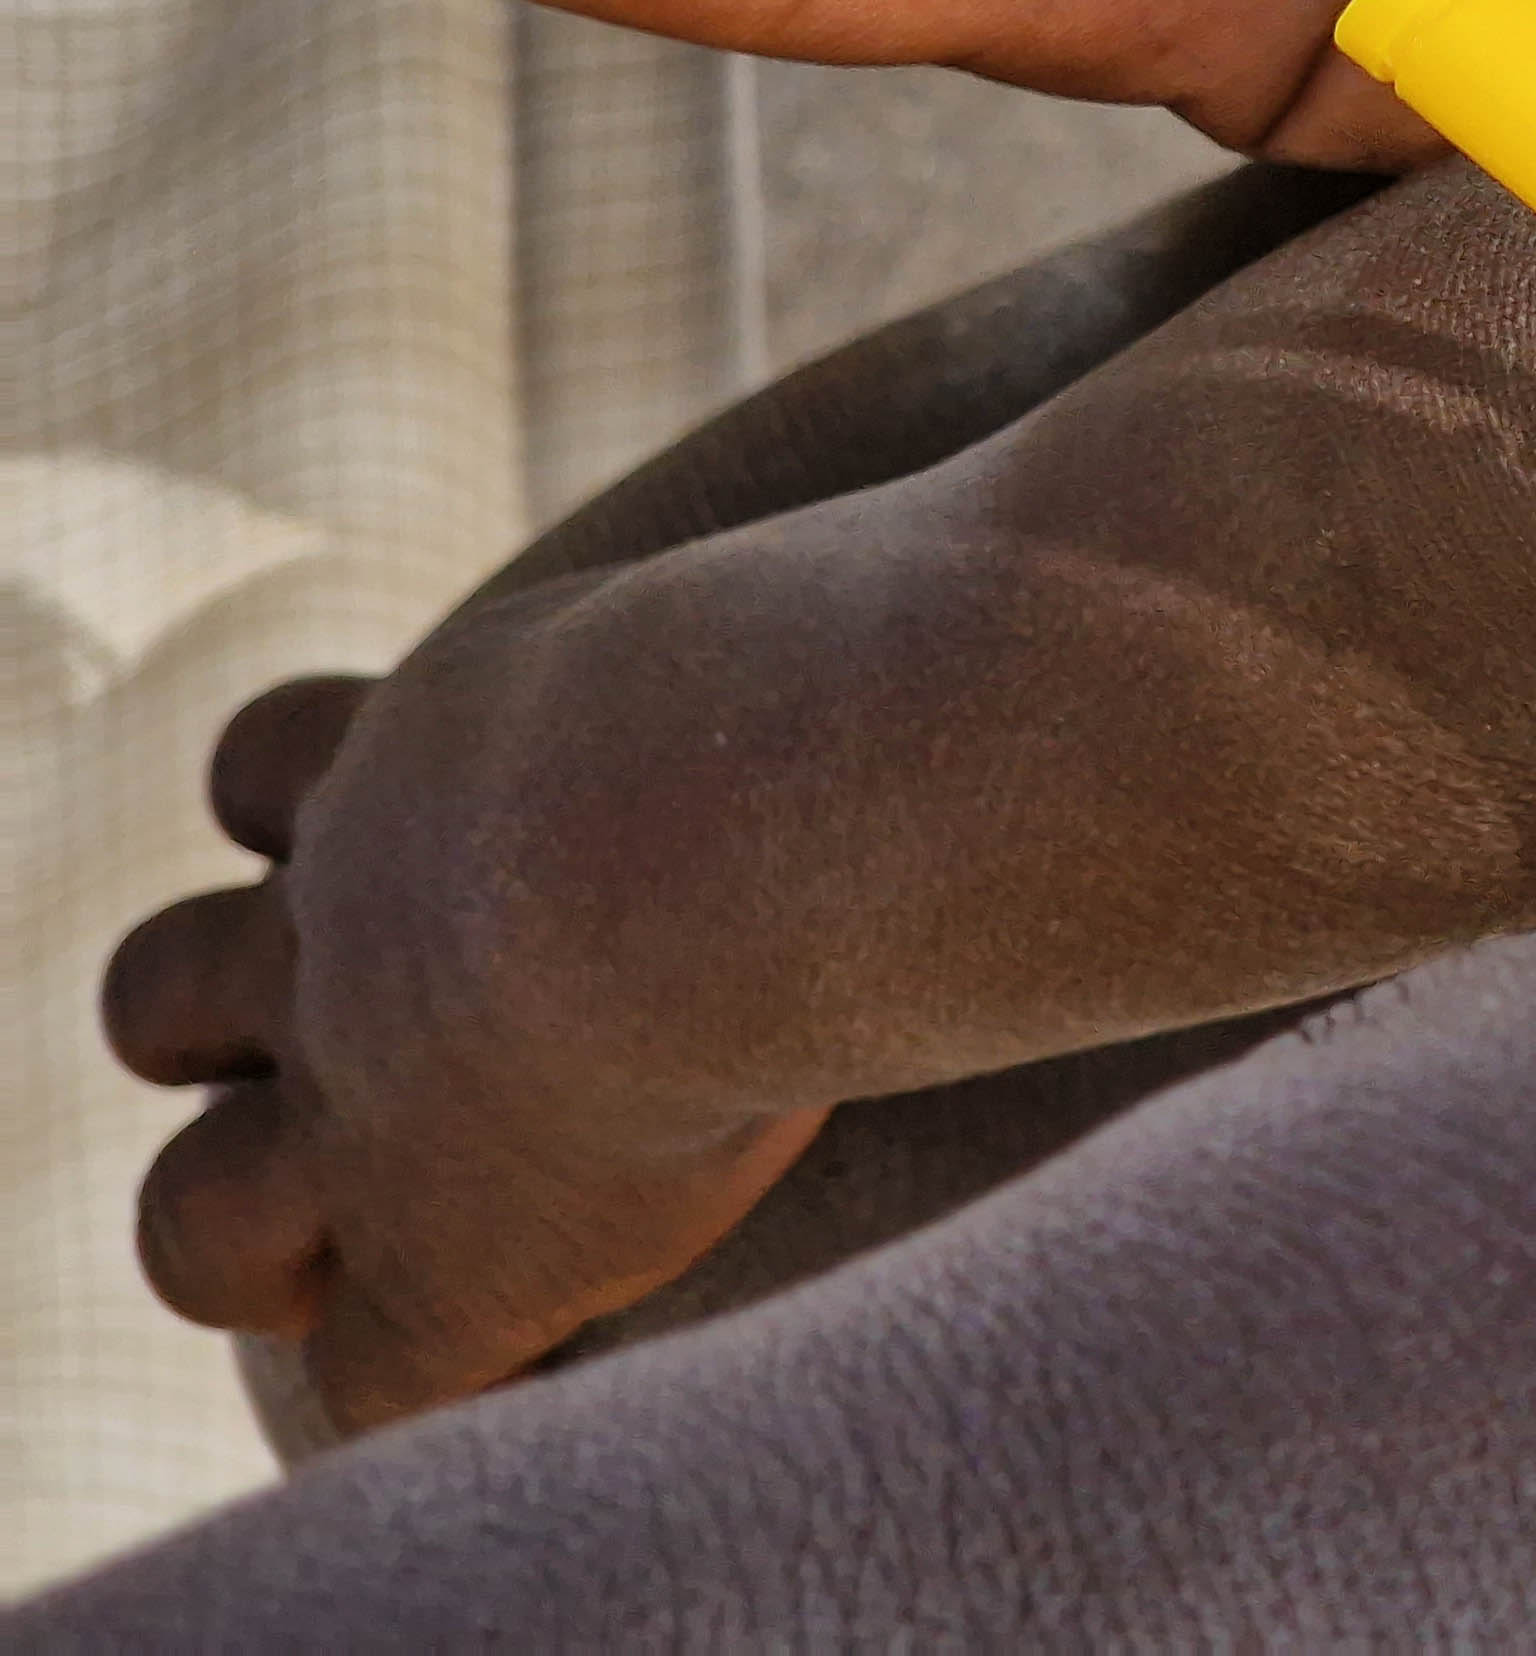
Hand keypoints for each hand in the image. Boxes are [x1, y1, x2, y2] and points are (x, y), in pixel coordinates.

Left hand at [103, 671, 833, 1425]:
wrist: (749, 815)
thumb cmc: (827, 672)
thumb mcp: (750, 604)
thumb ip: (767, 625)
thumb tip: (967, 567)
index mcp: (417, 755)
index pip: (276, 764)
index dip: (320, 810)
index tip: (453, 865)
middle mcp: (344, 934)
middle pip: (154, 995)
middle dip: (237, 1042)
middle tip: (390, 1062)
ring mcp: (367, 1111)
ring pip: (186, 1226)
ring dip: (269, 1238)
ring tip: (406, 1237)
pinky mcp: (450, 1261)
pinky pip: (381, 1382)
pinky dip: (454, 1376)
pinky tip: (552, 1355)